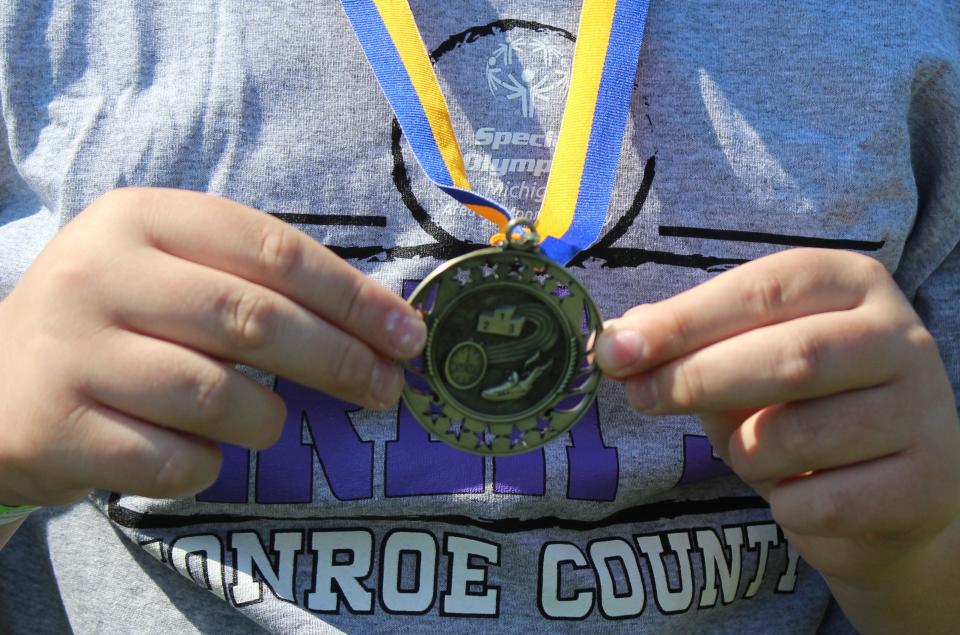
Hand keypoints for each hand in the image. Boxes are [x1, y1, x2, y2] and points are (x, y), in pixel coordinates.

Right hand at [0, 188, 425, 505]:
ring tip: (261, 421)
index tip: (407, 335)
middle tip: (385, 389)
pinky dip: (207, 464)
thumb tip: (379, 329)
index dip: (353, 297)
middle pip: (255, 320)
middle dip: (339, 361)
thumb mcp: (174, 273)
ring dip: (263, 420)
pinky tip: (196, 450)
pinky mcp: (56, 428)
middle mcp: (99, 274)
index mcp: (141, 217)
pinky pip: (176, 461)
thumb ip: (258, 284)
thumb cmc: (117, 321)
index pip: (273, 251)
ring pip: (218, 397)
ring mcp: (71, 351)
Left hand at [596, 248, 959, 590]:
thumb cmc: (798, 411)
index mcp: (850, 283)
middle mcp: (899, 336)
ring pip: (793, 436)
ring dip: (745, 454)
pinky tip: (800, 494)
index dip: (682, 322)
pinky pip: (817, 502)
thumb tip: (617, 342)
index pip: (759, 291)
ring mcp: (923, 411)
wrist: (887, 497)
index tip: (616, 350)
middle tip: (639, 398)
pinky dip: (783, 505)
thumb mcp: (741, 362)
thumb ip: (686, 346)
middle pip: (788, 356)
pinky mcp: (924, 486)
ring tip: (757, 455)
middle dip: (696, 379)